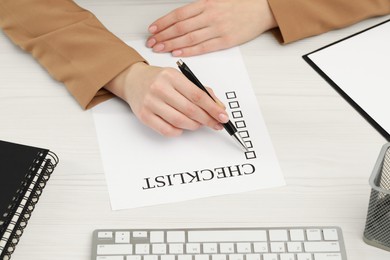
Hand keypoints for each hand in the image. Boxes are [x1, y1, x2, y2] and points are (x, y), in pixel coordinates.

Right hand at [105, 62, 228, 136]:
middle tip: (216, 124)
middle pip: (190, 110)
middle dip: (207, 119)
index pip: (198, 95)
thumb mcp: (179, 77)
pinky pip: (166, 130)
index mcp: (171, 76)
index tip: (223, 116)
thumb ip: (199, 90)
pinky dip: (178, 131)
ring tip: (198, 123)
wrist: (133, 80)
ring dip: (194, 125)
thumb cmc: (159, 79)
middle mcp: (160, 88)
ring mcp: (150, 103)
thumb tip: (218, 106)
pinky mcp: (144, 116)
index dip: (213, 108)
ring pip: (180, 121)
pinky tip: (182, 127)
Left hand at [146, 0, 276, 56]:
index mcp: (206, 2)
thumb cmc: (241, 3)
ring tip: (160, 48)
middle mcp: (210, 15)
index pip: (178, 14)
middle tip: (152, 42)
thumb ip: (199, 6)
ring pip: (189, 38)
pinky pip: (203, 47)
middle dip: (163, 35)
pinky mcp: (226, 40)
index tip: (152, 29)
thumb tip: (181, 15)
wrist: (264, 8)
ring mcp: (218, 28)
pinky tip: (178, 53)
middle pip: (180, 27)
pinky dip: (189, 51)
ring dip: (172, 44)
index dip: (163, 22)